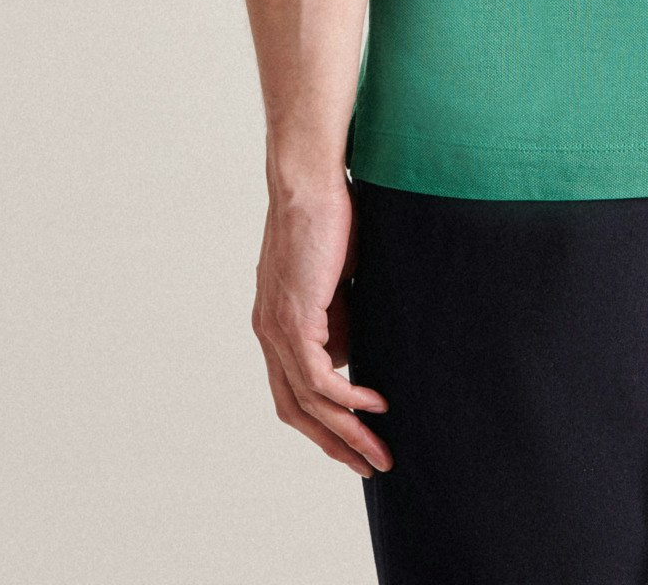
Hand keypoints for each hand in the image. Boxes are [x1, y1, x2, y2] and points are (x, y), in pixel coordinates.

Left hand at [251, 172, 392, 477]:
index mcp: (274, 324)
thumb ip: (340, 313)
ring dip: (347, 432)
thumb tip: (353, 347)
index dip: (322, 424)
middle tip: (369, 465)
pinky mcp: (295, 320)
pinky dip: (348, 399)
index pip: (292, 393)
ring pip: (310, 403)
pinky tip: (375, 405)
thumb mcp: (336, 278)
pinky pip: (320, 379)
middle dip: (336, 444)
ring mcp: (278, 329)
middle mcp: (268, 334)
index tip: (354, 441)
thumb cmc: (328, 218)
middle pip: (297, 412)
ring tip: (379, 450)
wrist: (308, 183)